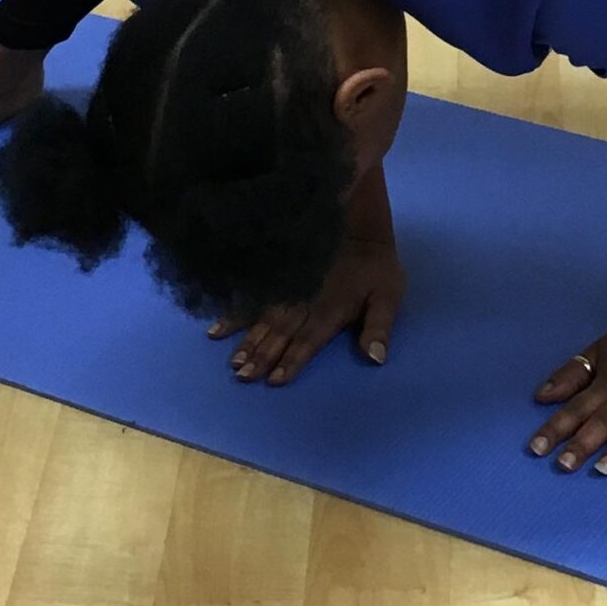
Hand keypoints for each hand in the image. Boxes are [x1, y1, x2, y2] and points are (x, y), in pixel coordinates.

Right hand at [210, 236, 404, 384]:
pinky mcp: (279, 277)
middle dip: (262, 355)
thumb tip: (375, 359)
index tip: (273, 380)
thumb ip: (379, 327)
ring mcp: (289, 290)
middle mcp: (305, 304)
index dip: (292, 360)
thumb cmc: (376, 267)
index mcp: (330, 312)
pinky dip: (236, 313)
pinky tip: (218, 328)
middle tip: (242, 376)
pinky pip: (255, 298)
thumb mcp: (388, 296)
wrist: (358, 225)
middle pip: (281, 333)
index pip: (308, 341)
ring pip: (264, 320)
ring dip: (248, 340)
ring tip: (232, 360)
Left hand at [528, 310, 606, 476]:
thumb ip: (572, 374)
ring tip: (605, 469)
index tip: (535, 449)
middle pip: (601, 422)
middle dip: (581, 444)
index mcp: (606, 385)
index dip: (555, 428)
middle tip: (563, 466)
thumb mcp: (600, 349)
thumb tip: (541, 397)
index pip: (575, 409)